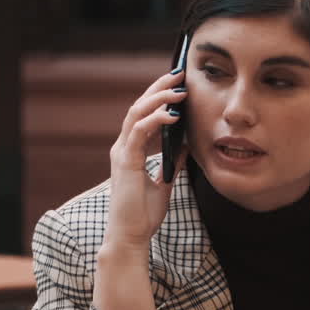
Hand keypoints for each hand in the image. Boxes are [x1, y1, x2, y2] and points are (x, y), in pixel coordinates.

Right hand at [104, 70, 187, 250]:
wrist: (132, 236)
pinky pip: (139, 132)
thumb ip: (172, 161)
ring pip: (136, 113)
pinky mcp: (126, 162)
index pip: (143, 114)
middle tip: (178, 74)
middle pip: (138, 106)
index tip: (178, 84)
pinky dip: (155, 120)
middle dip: (158, 88)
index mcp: (131, 150)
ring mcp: (122, 153)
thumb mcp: (165, 181)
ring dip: (158, 98)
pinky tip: (172, 115)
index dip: (158, 97)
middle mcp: (123, 147)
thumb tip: (186, 145)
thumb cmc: (144, 213)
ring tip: (179, 89)